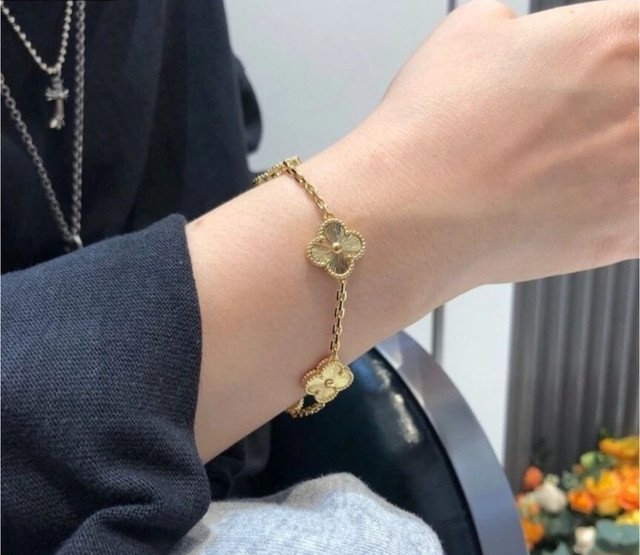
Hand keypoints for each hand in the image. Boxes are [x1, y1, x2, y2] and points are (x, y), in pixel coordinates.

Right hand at [189, 0, 637, 458]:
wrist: (409, 216)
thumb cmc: (432, 133)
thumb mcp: (466, 34)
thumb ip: (514, 28)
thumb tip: (515, 39)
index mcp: (622, 35)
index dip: (617, 56)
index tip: (594, 76)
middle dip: (616, 109)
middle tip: (573, 123)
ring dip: (619, 159)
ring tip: (567, 164)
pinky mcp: (626, 236)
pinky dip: (618, 208)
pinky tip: (576, 202)